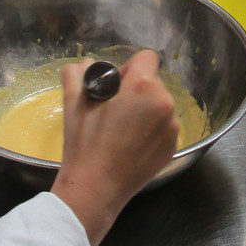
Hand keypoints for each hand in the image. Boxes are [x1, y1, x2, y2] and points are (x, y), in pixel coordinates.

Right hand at [51, 50, 179, 245]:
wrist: (95, 188)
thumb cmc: (83, 142)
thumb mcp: (72, 100)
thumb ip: (78, 72)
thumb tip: (88, 65)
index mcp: (143, 86)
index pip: (145, 58)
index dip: (127, 68)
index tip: (113, 88)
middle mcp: (165, 103)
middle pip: (152, 82)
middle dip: (135, 90)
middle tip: (113, 111)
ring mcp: (172, 127)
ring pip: (159, 104)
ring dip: (144, 110)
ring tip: (122, 130)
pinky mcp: (173, 146)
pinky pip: (164, 126)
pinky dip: (150, 130)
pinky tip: (131, 144)